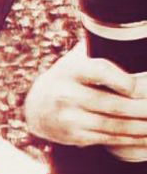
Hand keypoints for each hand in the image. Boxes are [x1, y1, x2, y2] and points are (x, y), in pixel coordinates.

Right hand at [25, 42, 146, 147]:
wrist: (37, 108)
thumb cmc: (69, 77)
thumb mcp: (76, 58)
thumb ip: (99, 47)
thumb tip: (133, 35)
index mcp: (71, 70)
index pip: (101, 72)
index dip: (126, 81)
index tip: (143, 87)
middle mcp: (67, 95)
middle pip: (114, 105)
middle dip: (143, 108)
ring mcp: (70, 119)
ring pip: (115, 126)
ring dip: (142, 127)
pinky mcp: (75, 137)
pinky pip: (109, 139)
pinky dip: (132, 139)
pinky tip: (146, 136)